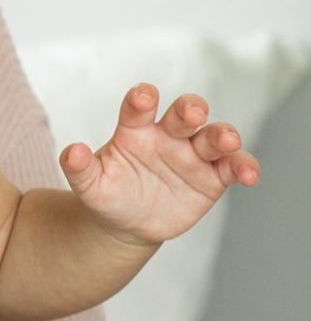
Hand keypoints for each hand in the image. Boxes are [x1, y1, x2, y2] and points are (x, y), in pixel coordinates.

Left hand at [59, 84, 259, 244]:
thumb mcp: (89, 185)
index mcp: (135, 130)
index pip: (139, 107)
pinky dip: (244, 166)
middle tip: (192, 113)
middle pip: (184, 113)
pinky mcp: (213, 176)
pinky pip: (233, 166)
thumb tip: (72, 151)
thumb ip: (79, 168)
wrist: (127, 223)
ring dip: (223, 135)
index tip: (143, 97)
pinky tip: (249, 176)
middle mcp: (167, 136)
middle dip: (190, 108)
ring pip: (213, 135)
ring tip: (226, 141)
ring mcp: (192, 154)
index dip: (142, 99)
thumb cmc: (108, 194)